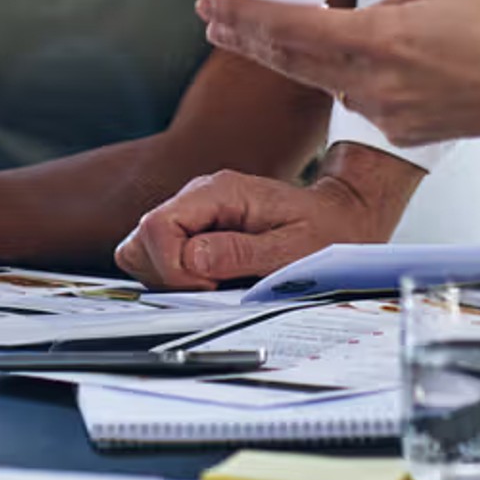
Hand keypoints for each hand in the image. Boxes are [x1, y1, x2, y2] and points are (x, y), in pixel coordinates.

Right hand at [115, 170, 356, 289]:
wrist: (338, 218)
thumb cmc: (323, 231)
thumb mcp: (292, 248)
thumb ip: (241, 253)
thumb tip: (193, 259)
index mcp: (219, 192)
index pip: (157, 226)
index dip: (173, 267)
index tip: (210, 286)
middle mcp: (197, 198)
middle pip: (141, 240)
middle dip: (168, 276)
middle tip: (214, 287)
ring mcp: (192, 214)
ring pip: (143, 252)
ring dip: (171, 279)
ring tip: (217, 284)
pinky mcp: (192, 232)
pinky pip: (160, 259)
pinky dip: (177, 279)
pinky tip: (213, 281)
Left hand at [197, 0, 479, 149]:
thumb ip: (382, 7)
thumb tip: (357, 20)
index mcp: (379, 40)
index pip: (292, 28)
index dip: (245, 16)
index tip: (212, 5)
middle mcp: (375, 84)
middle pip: (293, 61)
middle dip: (248, 38)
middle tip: (213, 19)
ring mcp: (389, 115)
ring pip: (331, 81)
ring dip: (308, 56)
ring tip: (293, 28)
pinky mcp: (405, 133)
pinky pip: (365, 99)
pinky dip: (357, 77)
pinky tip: (381, 60)